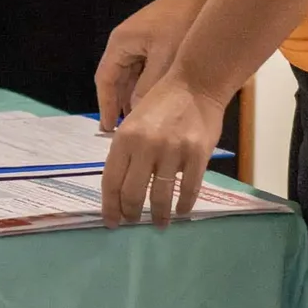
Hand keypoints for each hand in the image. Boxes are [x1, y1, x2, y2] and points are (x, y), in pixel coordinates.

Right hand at [94, 0, 207, 127]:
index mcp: (120, 43)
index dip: (105, 105)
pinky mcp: (154, 43)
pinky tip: (156, 103)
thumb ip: (149, 87)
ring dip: (135, 97)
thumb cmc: (182, 23)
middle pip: (116, 80)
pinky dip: (147, 86)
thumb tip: (139, 114)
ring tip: (141, 123)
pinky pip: (144, 70)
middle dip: (120, 105)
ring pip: (131, 77)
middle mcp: (125, 43)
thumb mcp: (165, 60)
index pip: (105, 80)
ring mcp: (139, 42)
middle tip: (125, 132)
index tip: (108, 128)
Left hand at [100, 74, 226, 228]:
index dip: (109, 206)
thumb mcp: (133, 123)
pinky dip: (184, 205)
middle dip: (131, 213)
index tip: (111, 222)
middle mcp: (145, 146)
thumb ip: (126, 152)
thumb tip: (120, 187)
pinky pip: (189, 189)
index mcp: (124, 138)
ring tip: (158, 223)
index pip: (111, 181)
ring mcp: (173, 151)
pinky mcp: (197, 155)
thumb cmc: (161, 103)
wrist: (195, 84)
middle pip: (132, 193)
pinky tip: (181, 211)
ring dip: (158, 215)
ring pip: (160, 196)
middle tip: (133, 222)